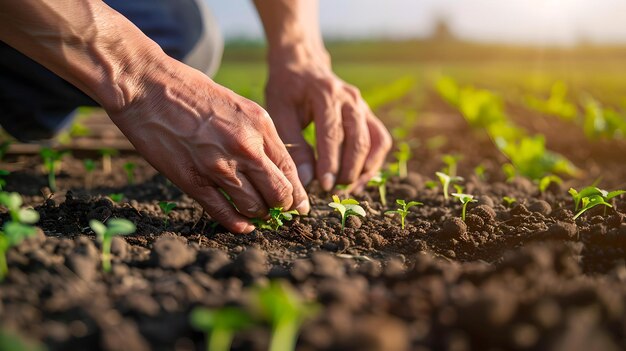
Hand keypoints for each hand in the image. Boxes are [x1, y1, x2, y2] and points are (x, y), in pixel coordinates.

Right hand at [108, 57, 309, 233]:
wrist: (147, 86)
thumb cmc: (190, 91)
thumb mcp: (236, 104)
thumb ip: (256, 133)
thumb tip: (272, 163)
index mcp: (260, 125)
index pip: (290, 169)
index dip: (297, 193)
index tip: (298, 204)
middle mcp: (246, 147)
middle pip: (279, 193)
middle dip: (283, 207)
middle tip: (280, 213)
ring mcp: (219, 166)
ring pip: (254, 207)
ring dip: (259, 215)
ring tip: (257, 215)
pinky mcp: (193, 180)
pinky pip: (223, 212)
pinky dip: (237, 224)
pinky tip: (243, 226)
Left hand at [265, 54, 391, 191]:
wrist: (302, 65)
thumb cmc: (287, 90)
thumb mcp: (280, 112)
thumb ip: (293, 144)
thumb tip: (305, 180)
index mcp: (326, 94)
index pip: (333, 133)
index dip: (330, 162)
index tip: (323, 185)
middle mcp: (350, 98)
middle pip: (358, 140)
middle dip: (347, 170)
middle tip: (331, 190)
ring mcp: (363, 106)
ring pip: (374, 142)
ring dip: (362, 169)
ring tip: (345, 187)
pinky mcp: (368, 114)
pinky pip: (380, 140)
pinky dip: (373, 162)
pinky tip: (358, 178)